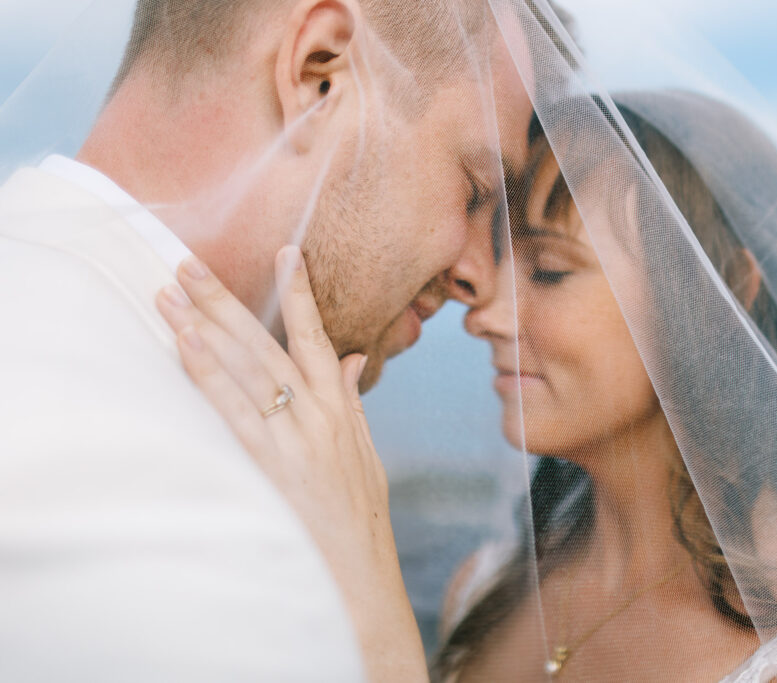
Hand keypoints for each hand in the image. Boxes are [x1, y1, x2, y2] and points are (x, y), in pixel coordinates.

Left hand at [156, 247, 426, 681]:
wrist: (355, 565)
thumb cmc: (359, 511)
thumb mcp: (364, 451)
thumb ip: (351, 399)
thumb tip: (350, 357)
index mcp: (339, 407)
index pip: (318, 337)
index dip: (300, 294)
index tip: (285, 252)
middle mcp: (317, 412)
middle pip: (265, 344)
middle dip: (224, 301)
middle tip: (188, 265)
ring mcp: (293, 435)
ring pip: (244, 368)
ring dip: (203, 327)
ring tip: (170, 295)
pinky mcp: (270, 462)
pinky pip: (232, 409)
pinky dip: (207, 374)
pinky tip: (184, 346)